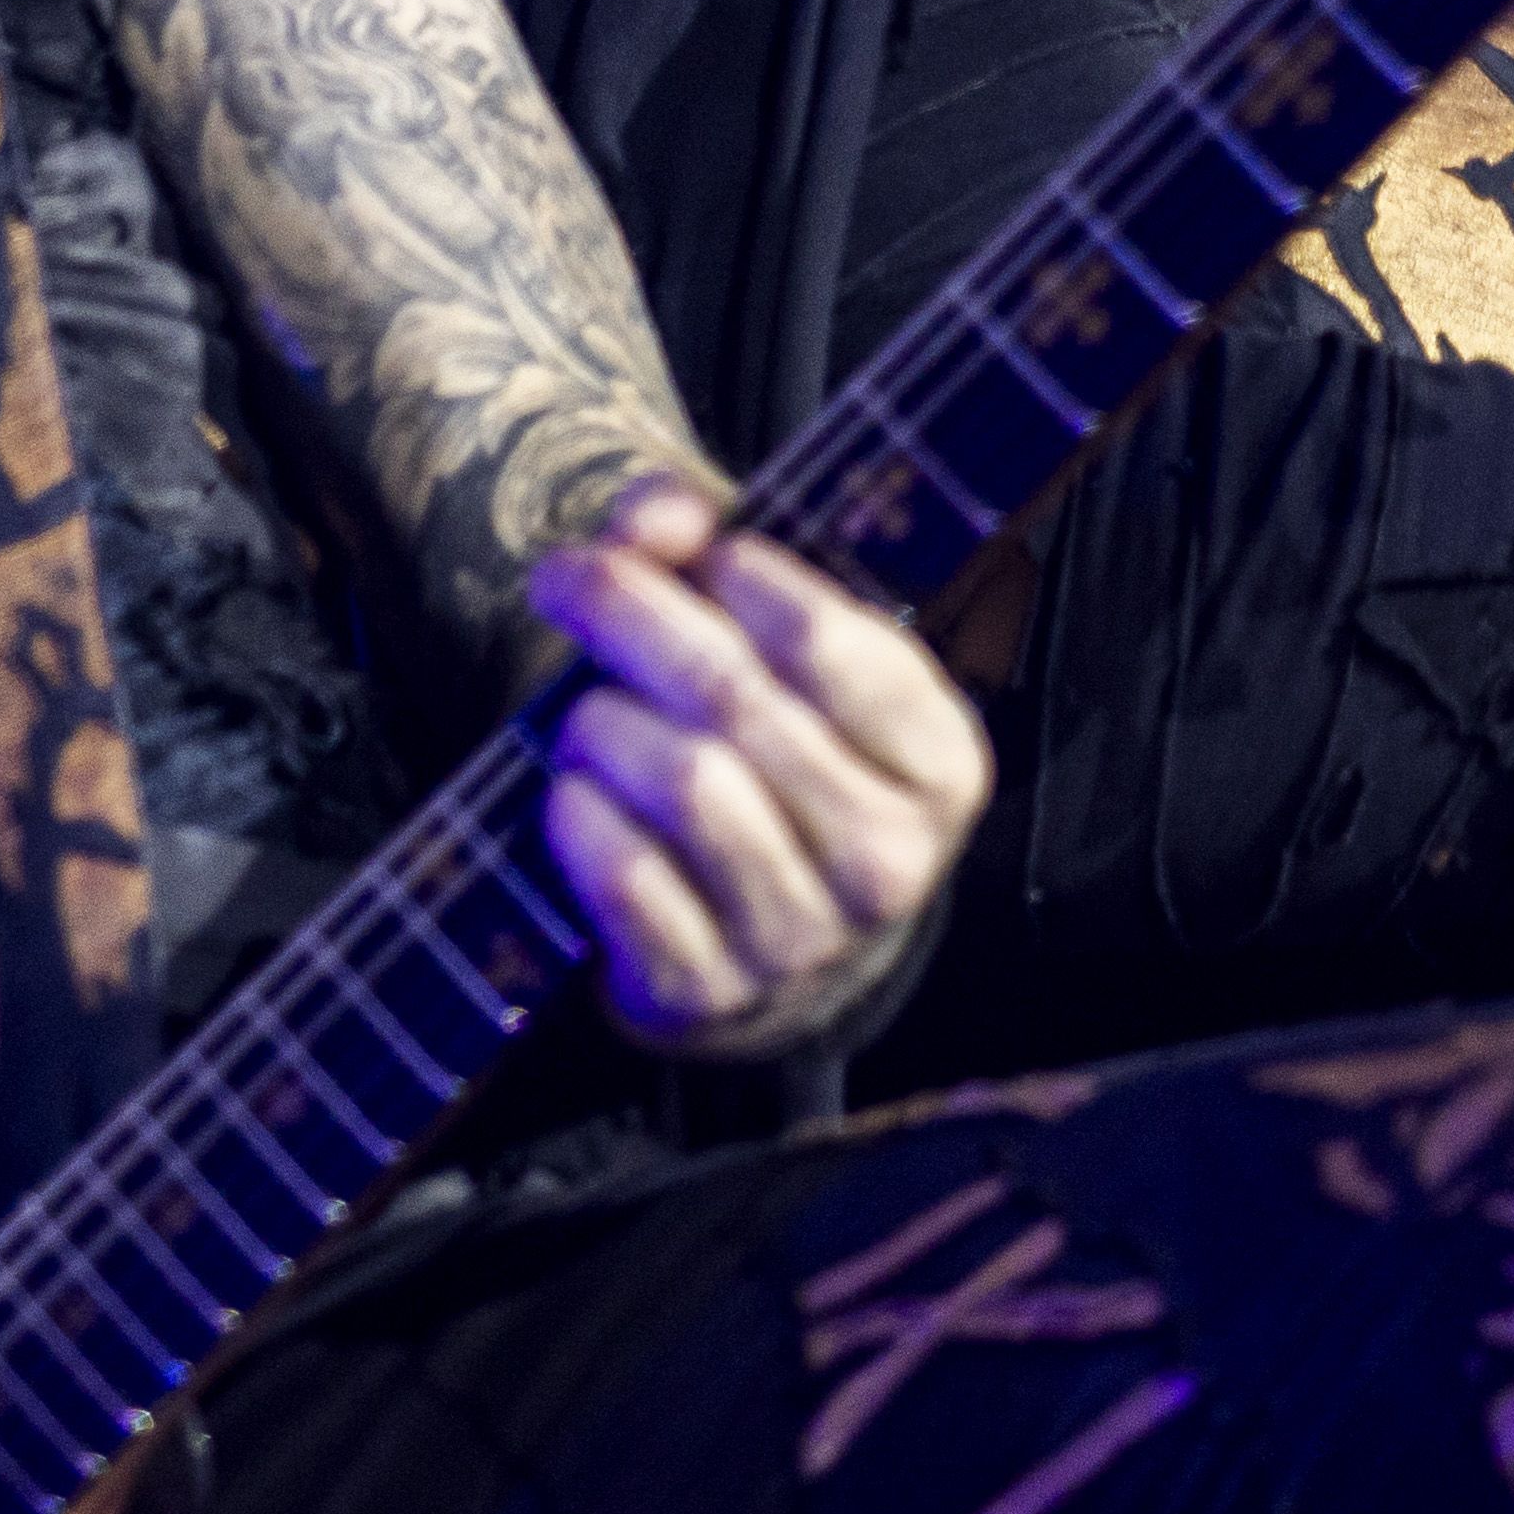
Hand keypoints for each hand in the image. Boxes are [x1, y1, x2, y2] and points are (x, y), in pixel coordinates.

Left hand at [535, 476, 987, 1054]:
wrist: (772, 948)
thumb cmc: (778, 762)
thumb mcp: (784, 654)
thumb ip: (715, 550)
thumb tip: (653, 522)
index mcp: (942, 765)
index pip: (832, 642)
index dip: (742, 575)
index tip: (698, 550)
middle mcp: (891, 860)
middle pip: (732, 698)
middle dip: (634, 616)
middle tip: (571, 577)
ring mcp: (802, 937)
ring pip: (683, 782)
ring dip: (605, 724)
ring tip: (590, 713)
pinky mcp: (709, 991)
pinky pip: (626, 877)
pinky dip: (581, 816)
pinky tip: (578, 793)